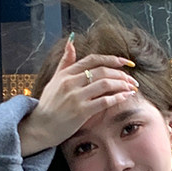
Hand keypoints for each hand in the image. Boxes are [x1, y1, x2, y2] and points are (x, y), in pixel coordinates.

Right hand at [18, 37, 139, 155]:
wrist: (40, 127)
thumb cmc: (48, 105)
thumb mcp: (54, 80)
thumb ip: (65, 62)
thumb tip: (71, 42)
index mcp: (66, 74)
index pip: (92, 60)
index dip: (111, 59)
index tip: (125, 62)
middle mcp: (71, 82)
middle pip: (102, 71)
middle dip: (120, 74)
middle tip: (131, 79)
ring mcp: (76, 97)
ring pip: (105, 84)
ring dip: (122, 84)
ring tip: (131, 87)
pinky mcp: (81, 111)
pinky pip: (104, 101)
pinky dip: (117, 97)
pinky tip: (125, 96)